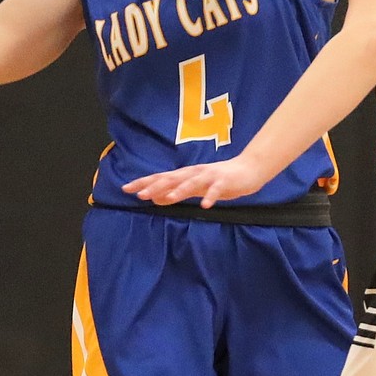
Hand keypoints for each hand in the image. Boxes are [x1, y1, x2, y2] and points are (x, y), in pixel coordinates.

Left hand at [123, 157, 265, 206]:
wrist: (248, 170)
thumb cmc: (220, 180)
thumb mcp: (195, 188)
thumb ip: (177, 192)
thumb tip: (156, 198)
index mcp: (186, 175)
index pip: (161, 178)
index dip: (144, 182)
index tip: (126, 188)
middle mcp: (194, 173)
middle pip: (172, 179)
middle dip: (156, 186)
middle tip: (140, 195)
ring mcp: (209, 176)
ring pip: (192, 183)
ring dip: (180, 190)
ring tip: (168, 199)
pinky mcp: (224, 182)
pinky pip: (216, 190)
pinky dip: (211, 197)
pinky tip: (205, 205)